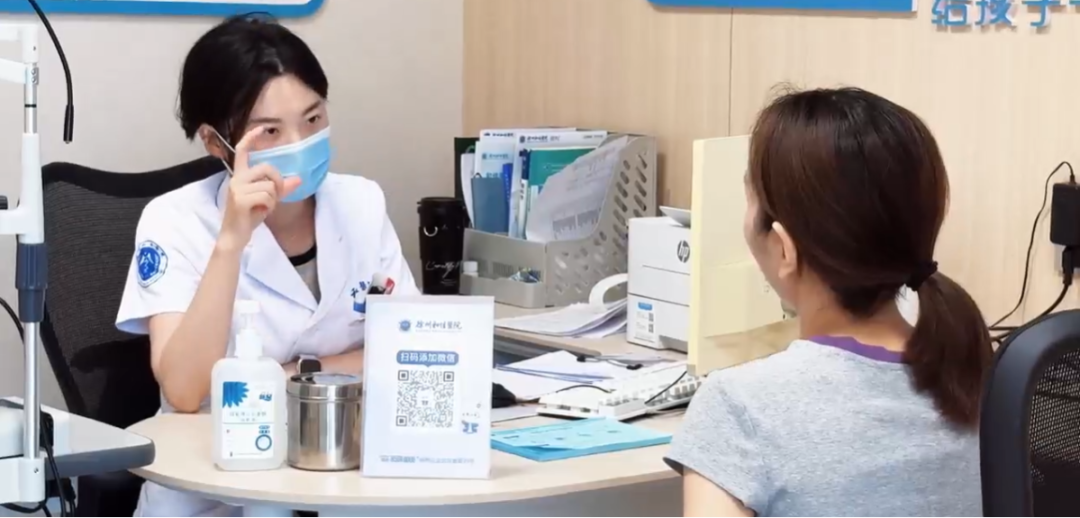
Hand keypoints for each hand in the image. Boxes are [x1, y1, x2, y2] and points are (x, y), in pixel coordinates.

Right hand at [217, 127, 300, 249]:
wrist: (235, 236)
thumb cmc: (249, 216)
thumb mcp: (267, 200)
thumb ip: (280, 188)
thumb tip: (298, 179)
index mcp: (240, 175)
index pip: (242, 151)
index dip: (251, 138)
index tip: (261, 128)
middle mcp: (237, 178)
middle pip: (267, 168)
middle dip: (278, 182)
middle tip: (274, 197)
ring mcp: (237, 188)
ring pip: (270, 185)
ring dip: (273, 199)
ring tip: (263, 207)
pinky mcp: (240, 199)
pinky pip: (267, 196)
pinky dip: (270, 206)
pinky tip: (261, 212)